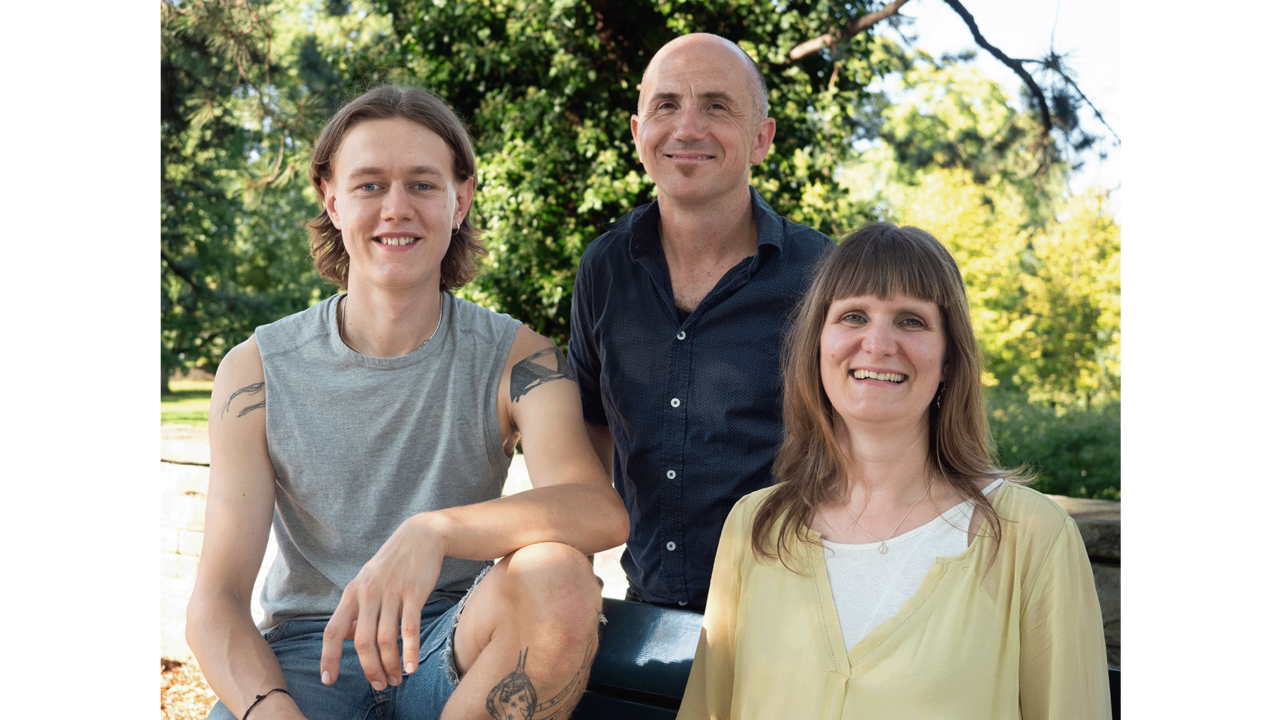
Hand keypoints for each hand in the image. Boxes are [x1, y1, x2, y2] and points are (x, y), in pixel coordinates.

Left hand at [320, 513, 446, 689]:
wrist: (421, 536)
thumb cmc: (393, 563)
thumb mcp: (367, 581)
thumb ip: (357, 609)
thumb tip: (351, 639)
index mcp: (352, 593)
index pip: (333, 631)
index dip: (329, 658)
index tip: (329, 680)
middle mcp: (367, 593)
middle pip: (362, 642)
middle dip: (369, 669)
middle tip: (379, 685)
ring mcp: (391, 593)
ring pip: (385, 640)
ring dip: (390, 665)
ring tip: (397, 679)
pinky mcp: (414, 593)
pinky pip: (409, 629)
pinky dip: (410, 652)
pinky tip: (412, 667)